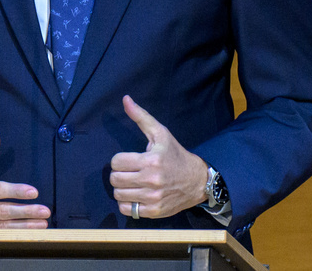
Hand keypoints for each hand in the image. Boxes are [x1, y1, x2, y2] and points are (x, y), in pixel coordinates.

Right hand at [0, 131, 50, 227]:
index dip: (15, 191)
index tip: (33, 191)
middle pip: (3, 211)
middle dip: (25, 211)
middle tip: (44, 210)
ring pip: (5, 224)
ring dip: (25, 224)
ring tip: (43, 221)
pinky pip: (2, 231)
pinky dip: (18, 230)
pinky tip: (33, 228)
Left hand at [109, 95, 208, 218]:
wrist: (197, 180)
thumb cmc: (175, 155)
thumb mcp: (160, 133)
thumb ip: (141, 117)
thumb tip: (125, 99)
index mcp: (151, 160)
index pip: (116, 162)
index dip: (119, 160)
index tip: (129, 160)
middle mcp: (151, 180)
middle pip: (115, 179)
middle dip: (119, 174)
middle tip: (129, 171)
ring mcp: (153, 198)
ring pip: (118, 195)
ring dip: (122, 189)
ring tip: (132, 183)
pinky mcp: (154, 211)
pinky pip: (127, 210)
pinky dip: (128, 203)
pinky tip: (136, 195)